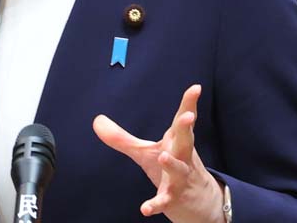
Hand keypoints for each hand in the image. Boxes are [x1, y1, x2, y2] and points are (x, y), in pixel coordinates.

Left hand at [93, 85, 224, 222]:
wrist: (200, 203)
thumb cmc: (172, 167)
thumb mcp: (146, 151)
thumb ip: (120, 137)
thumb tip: (96, 120)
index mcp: (176, 141)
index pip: (182, 120)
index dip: (188, 103)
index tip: (195, 88)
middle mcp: (182, 157)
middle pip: (186, 140)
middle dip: (186, 127)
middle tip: (188, 116)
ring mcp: (180, 178)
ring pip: (178, 170)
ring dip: (172, 164)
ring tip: (162, 156)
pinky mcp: (174, 198)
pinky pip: (165, 200)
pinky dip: (156, 204)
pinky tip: (145, 209)